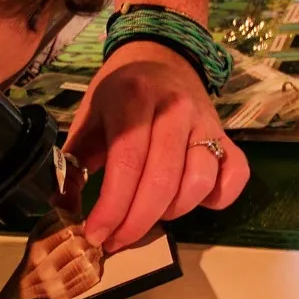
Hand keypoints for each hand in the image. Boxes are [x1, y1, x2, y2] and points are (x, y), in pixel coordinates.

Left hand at [65, 42, 248, 250]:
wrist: (160, 58)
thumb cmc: (120, 93)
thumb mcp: (89, 118)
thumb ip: (73, 162)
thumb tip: (62, 208)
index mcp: (134, 99)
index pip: (127, 163)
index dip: (112, 207)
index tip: (95, 234)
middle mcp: (175, 109)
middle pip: (162, 181)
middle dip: (136, 223)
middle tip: (116, 241)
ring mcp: (205, 122)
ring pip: (199, 183)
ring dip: (172, 212)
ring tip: (150, 215)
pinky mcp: (226, 135)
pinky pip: (235, 175)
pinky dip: (218, 199)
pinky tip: (192, 203)